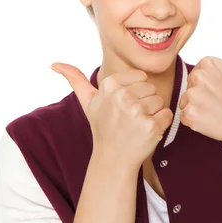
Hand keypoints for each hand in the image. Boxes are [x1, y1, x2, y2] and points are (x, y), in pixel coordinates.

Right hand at [50, 63, 173, 168]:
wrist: (112, 158)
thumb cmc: (103, 127)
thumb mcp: (87, 102)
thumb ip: (75, 79)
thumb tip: (53, 64)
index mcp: (109, 84)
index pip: (142, 77)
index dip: (137, 92)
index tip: (124, 106)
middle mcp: (121, 96)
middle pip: (152, 88)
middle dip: (146, 102)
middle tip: (131, 118)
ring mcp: (136, 111)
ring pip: (161, 100)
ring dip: (154, 113)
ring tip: (138, 125)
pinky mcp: (150, 126)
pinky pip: (168, 114)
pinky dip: (162, 124)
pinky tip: (147, 132)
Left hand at [179, 22, 221, 148]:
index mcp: (208, 61)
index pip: (199, 74)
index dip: (211, 85)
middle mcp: (199, 76)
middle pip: (190, 86)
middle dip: (202, 95)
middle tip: (221, 102)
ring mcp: (193, 95)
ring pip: (186, 101)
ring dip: (198, 109)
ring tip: (217, 112)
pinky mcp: (189, 114)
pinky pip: (185, 117)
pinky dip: (195, 122)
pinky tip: (211, 121)